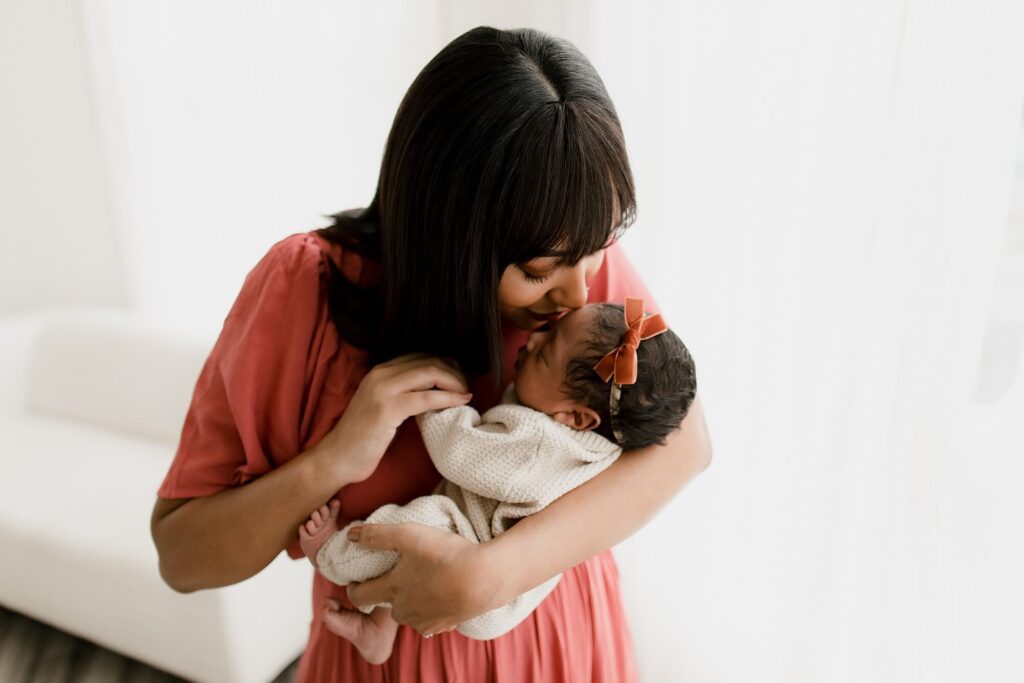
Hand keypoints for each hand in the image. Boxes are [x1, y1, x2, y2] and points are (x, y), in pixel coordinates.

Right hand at [317, 353, 470, 483]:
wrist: (337, 458)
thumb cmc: (363, 437)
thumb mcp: (384, 406)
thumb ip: (404, 392)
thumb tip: (437, 388)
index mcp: (381, 370)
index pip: (421, 356)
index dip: (446, 364)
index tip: (460, 379)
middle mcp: (381, 374)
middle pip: (429, 361)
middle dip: (455, 372)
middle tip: (466, 388)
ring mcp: (383, 390)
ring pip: (430, 373)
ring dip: (455, 382)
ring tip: (466, 394)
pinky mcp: (387, 409)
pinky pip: (427, 397)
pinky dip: (449, 398)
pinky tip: (461, 402)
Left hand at [344, 522, 507, 636]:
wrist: (483, 579)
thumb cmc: (445, 555)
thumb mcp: (408, 535)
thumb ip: (377, 534)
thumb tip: (350, 534)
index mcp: (391, 589)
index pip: (359, 596)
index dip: (354, 589)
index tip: (356, 581)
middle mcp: (404, 610)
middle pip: (387, 605)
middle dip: (388, 592)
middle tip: (398, 574)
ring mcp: (425, 621)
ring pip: (410, 613)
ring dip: (411, 601)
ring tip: (423, 582)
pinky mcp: (445, 625)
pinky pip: (431, 620)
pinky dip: (432, 609)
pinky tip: (442, 594)